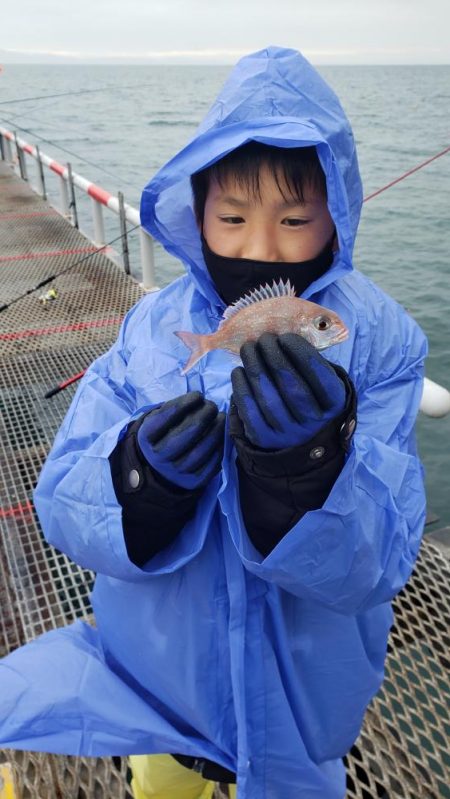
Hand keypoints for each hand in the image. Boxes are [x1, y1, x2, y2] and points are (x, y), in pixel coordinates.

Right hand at [137, 391, 224, 489]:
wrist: (158, 468)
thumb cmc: (162, 435)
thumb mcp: (157, 420)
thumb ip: (174, 408)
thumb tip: (201, 400)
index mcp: (146, 437)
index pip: (166, 416)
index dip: (186, 402)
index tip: (198, 395)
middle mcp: (159, 457)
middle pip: (186, 433)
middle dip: (204, 415)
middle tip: (212, 406)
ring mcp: (176, 472)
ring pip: (201, 450)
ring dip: (216, 430)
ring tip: (221, 417)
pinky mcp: (193, 482)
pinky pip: (212, 464)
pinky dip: (221, 446)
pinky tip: (222, 434)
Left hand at [231, 333, 345, 449]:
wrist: (299, 435)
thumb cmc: (311, 395)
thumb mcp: (322, 381)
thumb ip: (311, 361)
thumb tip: (284, 337)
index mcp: (334, 405)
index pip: (320, 377)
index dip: (301, 353)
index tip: (286, 336)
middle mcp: (313, 423)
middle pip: (291, 386)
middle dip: (274, 356)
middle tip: (264, 339)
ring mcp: (288, 434)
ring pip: (268, 398)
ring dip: (254, 367)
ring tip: (248, 348)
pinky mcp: (264, 439)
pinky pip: (250, 411)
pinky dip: (241, 387)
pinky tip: (239, 371)